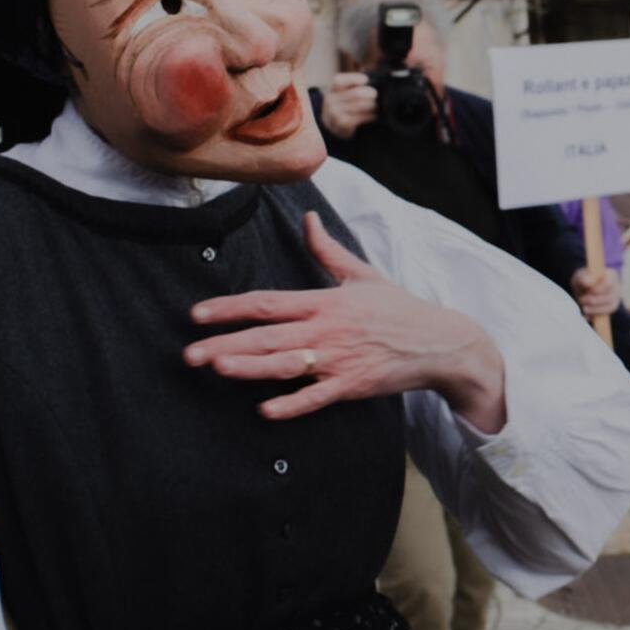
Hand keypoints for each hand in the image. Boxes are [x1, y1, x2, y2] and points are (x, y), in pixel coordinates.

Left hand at [187, 212, 508, 429]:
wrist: (439, 342)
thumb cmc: (398, 308)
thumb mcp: (363, 274)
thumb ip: (328, 250)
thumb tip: (307, 218)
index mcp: (324, 301)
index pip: (267, 302)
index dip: (229, 307)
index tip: (197, 314)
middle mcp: (327, 329)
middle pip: (267, 335)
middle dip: (225, 344)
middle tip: (189, 354)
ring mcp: (339, 359)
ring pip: (286, 364)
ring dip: (249, 368)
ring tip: (217, 369)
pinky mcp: (353, 385)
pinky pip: (318, 397)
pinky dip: (293, 404)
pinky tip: (266, 410)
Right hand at [320, 70, 376, 139]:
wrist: (333, 123)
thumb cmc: (344, 101)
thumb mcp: (345, 90)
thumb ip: (355, 81)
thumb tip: (369, 72)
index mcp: (333, 87)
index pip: (341, 80)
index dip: (354, 78)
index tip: (366, 79)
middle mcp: (331, 99)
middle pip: (356, 93)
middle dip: (369, 93)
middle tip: (376, 94)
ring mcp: (335, 112)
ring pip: (360, 105)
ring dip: (371, 105)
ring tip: (377, 105)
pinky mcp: (342, 123)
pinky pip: (360, 117)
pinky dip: (369, 116)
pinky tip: (374, 115)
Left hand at [571, 267, 621, 320]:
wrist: (584, 287)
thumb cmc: (583, 280)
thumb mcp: (580, 276)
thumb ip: (583, 279)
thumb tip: (588, 283)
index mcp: (611, 275)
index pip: (609, 283)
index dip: (600, 288)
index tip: (589, 291)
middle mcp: (616, 288)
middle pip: (610, 297)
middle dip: (594, 301)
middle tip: (581, 299)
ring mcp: (615, 299)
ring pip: (609, 308)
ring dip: (594, 310)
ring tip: (583, 308)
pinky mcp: (610, 310)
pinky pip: (605, 315)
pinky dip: (593, 316)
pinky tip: (585, 315)